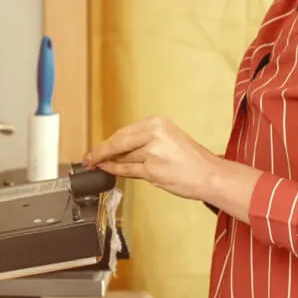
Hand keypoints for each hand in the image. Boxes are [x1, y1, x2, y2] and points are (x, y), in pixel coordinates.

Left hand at [82, 115, 219, 200]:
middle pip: (118, 142)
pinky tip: (106, 169)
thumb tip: (119, 148)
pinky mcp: (151, 170)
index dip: (107, 142)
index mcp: (158, 122)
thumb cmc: (193, 160)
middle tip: (88, 157)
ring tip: (97, 164)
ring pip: (122, 157)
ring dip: (108, 162)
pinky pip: (127, 170)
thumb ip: (145, 140)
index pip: (124, 132)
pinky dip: (114, 170)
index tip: (97, 147)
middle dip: (101, 151)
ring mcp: (152, 152)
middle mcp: (153, 134)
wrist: (209, 175)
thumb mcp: (169, 139)